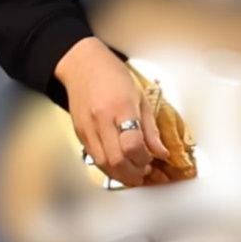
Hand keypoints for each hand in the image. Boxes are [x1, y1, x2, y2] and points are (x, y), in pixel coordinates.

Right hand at [54, 36, 171, 185]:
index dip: (144, 158)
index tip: (152, 159)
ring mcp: (88, 128)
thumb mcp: (140, 96)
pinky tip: (120, 165)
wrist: (83, 66)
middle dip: (134, 173)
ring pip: (103, 164)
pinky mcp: (79, 134)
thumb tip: (161, 151)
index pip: (132, 144)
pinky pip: (94, 159)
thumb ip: (150, 127)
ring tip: (134, 172)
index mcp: (121, 107)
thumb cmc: (112, 76)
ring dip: (121, 175)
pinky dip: (109, 168)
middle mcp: (101, 120)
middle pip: (117, 160)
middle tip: (144, 171)